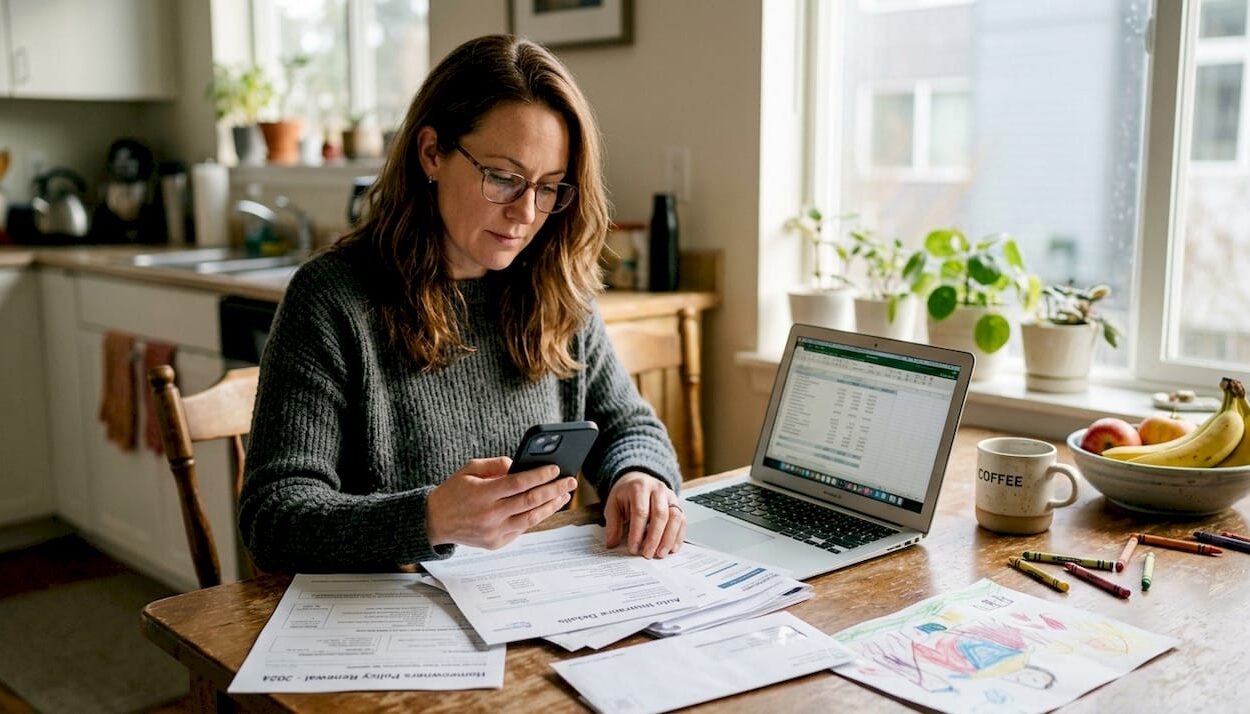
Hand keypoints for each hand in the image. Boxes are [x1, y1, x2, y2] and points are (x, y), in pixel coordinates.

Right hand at [426, 457, 576, 549]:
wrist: (435, 522)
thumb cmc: (454, 491)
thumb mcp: (469, 469)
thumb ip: (495, 464)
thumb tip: (520, 465)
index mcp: (483, 494)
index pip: (518, 483)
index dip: (540, 475)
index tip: (556, 469)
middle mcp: (490, 515)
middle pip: (530, 501)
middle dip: (554, 490)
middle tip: (571, 481)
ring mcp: (494, 532)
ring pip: (531, 519)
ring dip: (551, 506)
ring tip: (564, 496)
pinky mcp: (496, 543)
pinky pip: (521, 529)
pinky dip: (536, 517)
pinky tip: (546, 507)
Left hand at [603, 471, 685, 558]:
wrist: (638, 480)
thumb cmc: (626, 494)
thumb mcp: (613, 504)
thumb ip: (612, 523)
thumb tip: (612, 543)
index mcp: (639, 487)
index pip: (641, 512)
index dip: (637, 532)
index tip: (633, 548)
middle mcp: (658, 490)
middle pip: (660, 515)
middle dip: (654, 537)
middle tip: (648, 554)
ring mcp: (670, 497)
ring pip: (675, 518)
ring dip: (669, 538)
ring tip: (660, 554)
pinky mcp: (678, 505)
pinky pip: (683, 521)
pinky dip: (679, 536)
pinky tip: (672, 548)